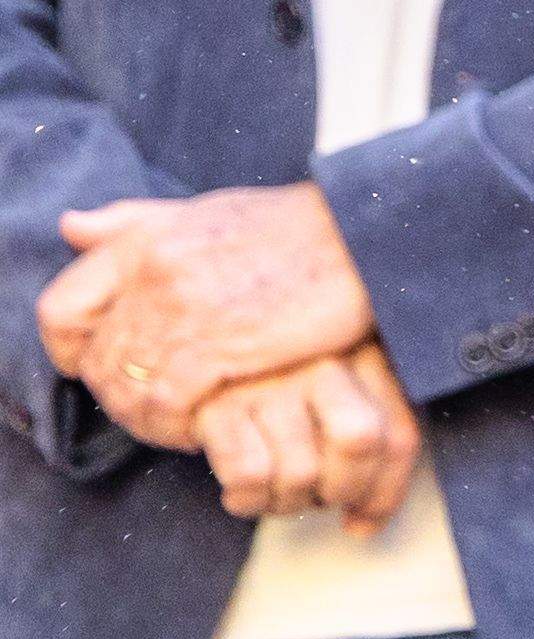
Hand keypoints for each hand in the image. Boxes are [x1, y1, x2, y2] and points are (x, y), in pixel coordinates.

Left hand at [41, 184, 373, 441]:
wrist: (368, 235)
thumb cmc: (293, 228)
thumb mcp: (206, 211)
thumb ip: (135, 221)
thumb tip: (72, 226)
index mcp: (144, 241)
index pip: (61, 310)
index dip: (72, 348)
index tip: (102, 364)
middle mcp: (153, 273)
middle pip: (98, 360)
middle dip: (121, 393)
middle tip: (154, 408)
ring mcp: (184, 310)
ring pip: (129, 388)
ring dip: (147, 417)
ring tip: (177, 424)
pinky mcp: (219, 346)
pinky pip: (168, 404)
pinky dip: (177, 425)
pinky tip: (203, 427)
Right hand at [192, 341, 419, 531]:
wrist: (186, 352)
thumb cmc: (272, 392)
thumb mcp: (332, 394)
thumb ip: (365, 435)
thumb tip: (365, 523)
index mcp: (363, 356)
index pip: (397, 434)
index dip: (386, 493)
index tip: (364, 521)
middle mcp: (322, 360)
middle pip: (359, 442)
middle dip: (342, 490)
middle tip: (320, 498)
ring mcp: (269, 380)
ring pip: (301, 472)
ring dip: (288, 503)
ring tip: (276, 493)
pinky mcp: (217, 404)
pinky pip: (249, 477)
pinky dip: (248, 501)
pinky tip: (242, 493)